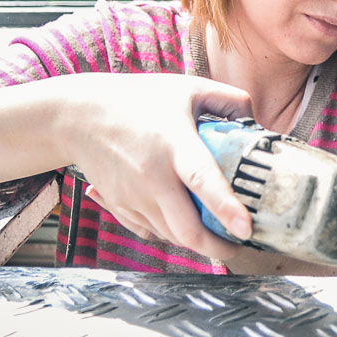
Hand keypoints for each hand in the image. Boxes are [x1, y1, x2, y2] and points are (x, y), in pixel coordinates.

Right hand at [47, 73, 253, 260]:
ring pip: (171, 236)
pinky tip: (183, 220)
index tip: (247, 229)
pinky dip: (172, 232)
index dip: (225, 207)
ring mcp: (134, 196)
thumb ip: (230, 101)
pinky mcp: (121, 206)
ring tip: (218, 233)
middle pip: (186, 230)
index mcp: (173, 143)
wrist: (78, 117)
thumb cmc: (138, 99)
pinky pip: (152, 231)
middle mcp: (152, 176)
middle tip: (241, 246)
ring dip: (197, 241)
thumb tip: (258, 125)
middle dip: (218, 248)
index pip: (202, 180)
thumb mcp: (188, 88)